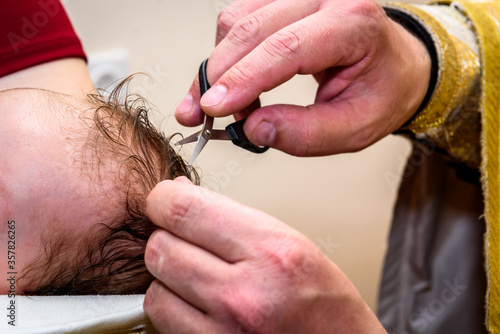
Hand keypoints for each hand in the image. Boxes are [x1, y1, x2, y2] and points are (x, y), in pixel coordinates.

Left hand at [143, 177, 384, 332]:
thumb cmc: (322, 301)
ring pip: (154, 285)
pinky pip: (162, 319)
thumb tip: (179, 194)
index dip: (164, 199)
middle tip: (186, 238)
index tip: (165, 200)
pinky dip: (171, 306)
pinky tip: (196, 301)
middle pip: (161, 247)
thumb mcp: (290, 242)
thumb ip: (231, 217)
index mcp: (270, 251)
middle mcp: (244, 293)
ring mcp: (223, 331)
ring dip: (167, 275)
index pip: (184, 210)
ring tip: (196, 274)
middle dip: (167, 236)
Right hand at [175, 0, 429, 155]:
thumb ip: (306, 133)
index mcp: (352, 23)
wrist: (393, 65)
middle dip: (217, 77)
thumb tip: (253, 128)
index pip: (287, 48)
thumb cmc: (381, 91)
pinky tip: (234, 82)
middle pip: (252, 29)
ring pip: (237, 21)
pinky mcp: (282, 0)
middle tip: (202, 116)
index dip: (243, 80)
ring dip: (219, 67)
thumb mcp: (356, 127)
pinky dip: (227, 55)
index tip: (211, 109)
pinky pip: (239, 20)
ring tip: (229, 106)